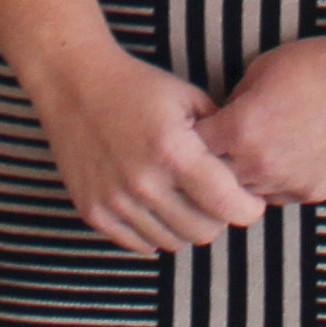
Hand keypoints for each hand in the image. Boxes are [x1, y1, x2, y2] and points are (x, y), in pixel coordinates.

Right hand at [17, 44, 269, 256]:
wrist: (75, 82)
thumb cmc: (138, 87)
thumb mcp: (189, 98)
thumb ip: (221, 137)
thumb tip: (247, 172)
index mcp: (174, 151)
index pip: (229, 206)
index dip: (249, 207)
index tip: (250, 199)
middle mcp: (143, 182)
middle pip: (204, 232)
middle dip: (218, 217)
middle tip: (213, 197)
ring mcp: (115, 201)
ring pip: (173, 243)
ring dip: (185, 225)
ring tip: (183, 198)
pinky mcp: (93, 212)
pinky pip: (140, 244)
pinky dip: (155, 231)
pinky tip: (156, 205)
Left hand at [195, 32, 325, 207]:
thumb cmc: (318, 65)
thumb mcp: (261, 69)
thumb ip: (234, 101)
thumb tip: (222, 119)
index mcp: (241, 131)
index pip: (192, 150)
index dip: (190, 139)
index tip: (195, 131)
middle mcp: (261, 166)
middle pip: (216, 179)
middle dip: (213, 163)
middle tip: (220, 145)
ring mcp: (290, 184)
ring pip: (247, 194)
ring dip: (244, 177)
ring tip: (256, 149)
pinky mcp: (314, 192)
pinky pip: (280, 195)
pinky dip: (276, 181)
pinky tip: (286, 155)